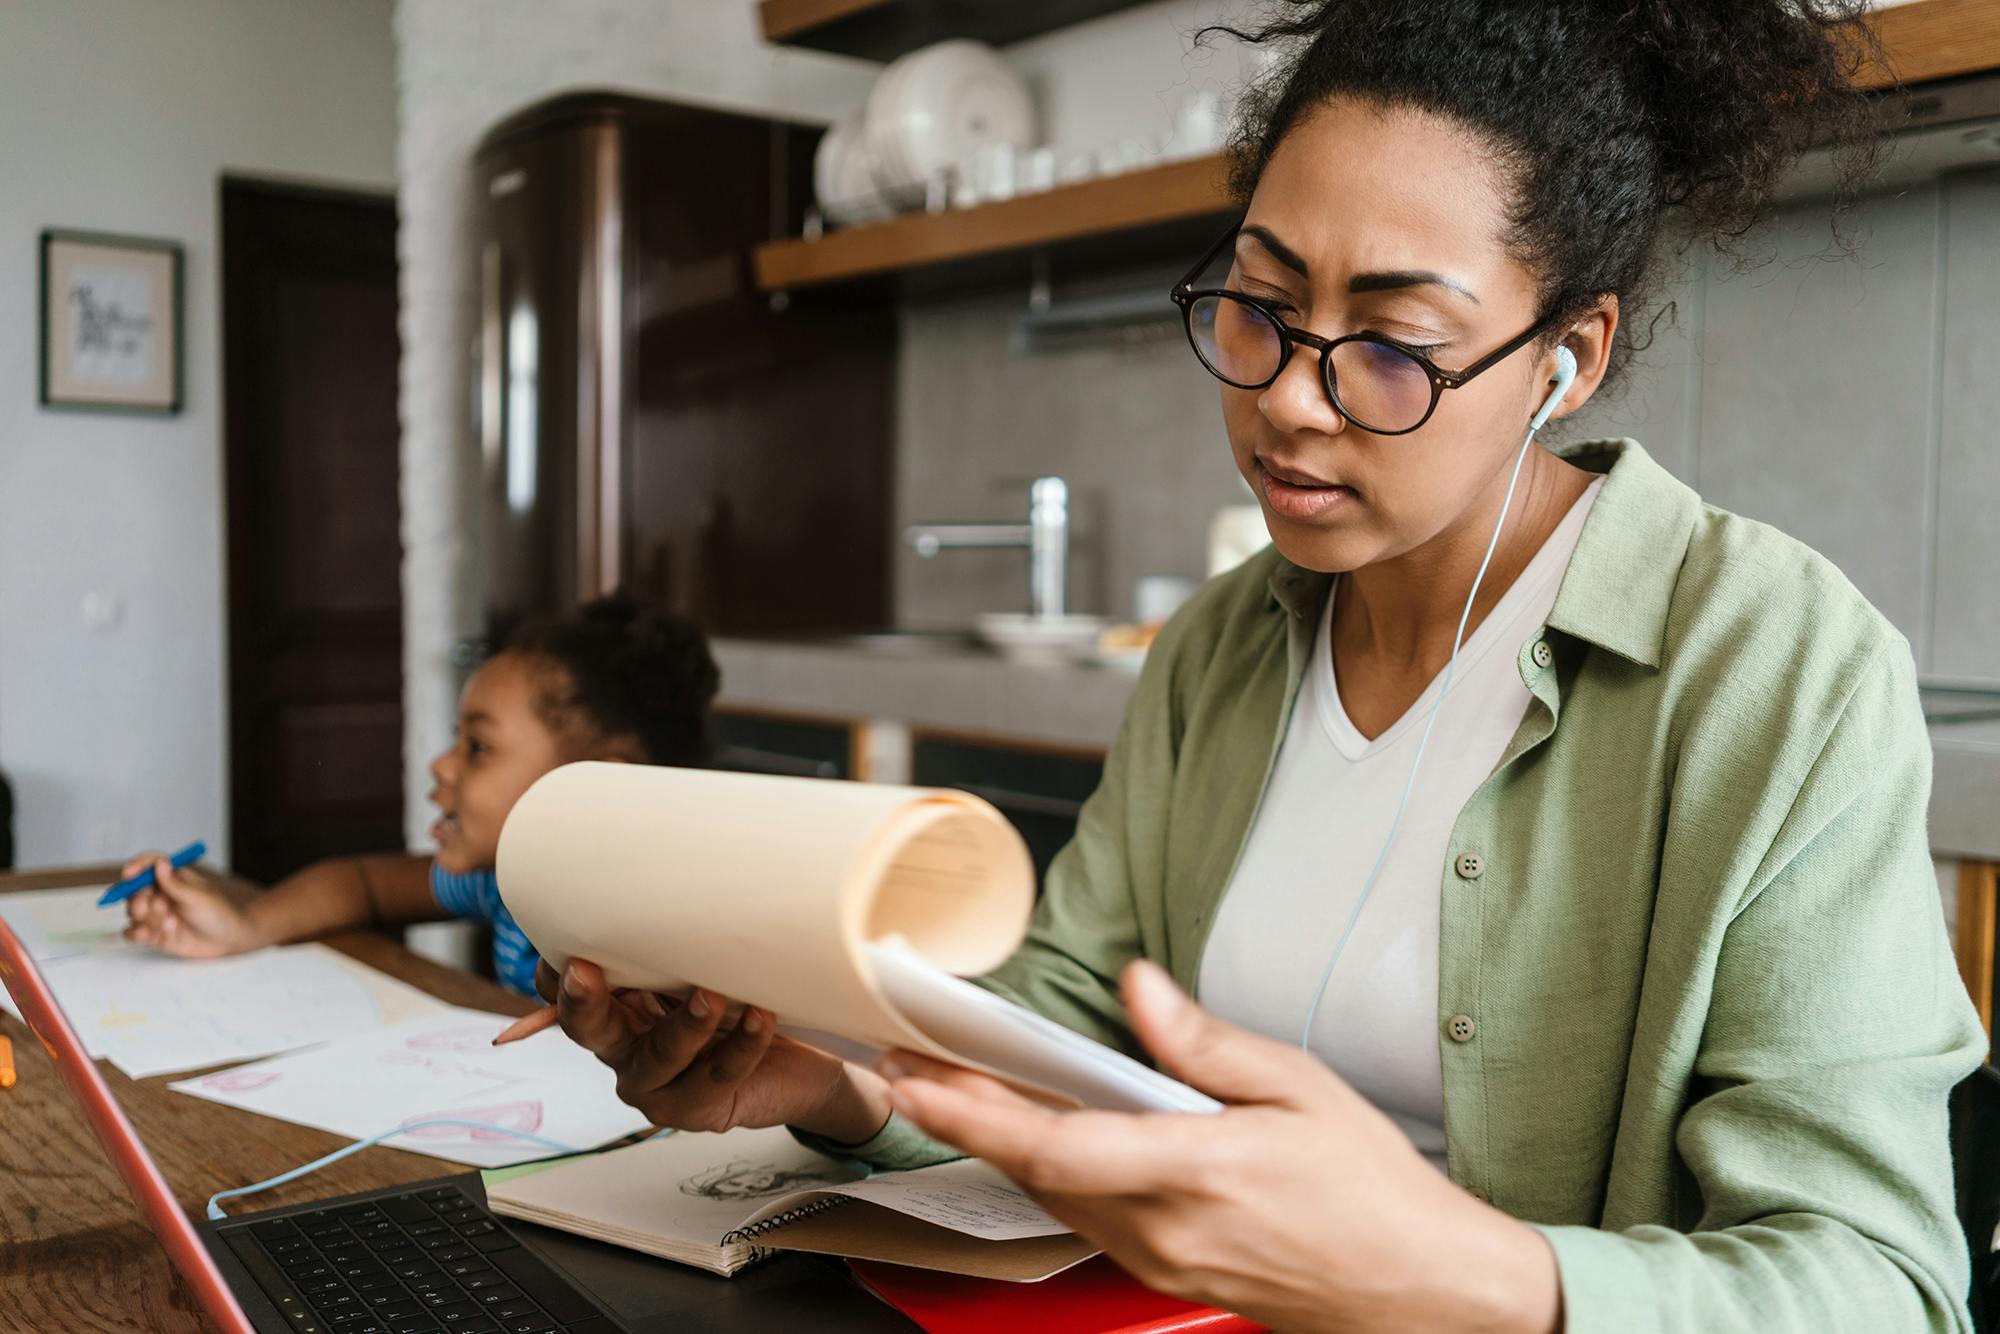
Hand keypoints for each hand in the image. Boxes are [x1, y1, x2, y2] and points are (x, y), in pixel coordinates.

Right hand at [120, 853, 263, 958]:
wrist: (228, 940)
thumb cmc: (219, 913)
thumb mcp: (199, 897)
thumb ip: (176, 884)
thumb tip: (160, 863)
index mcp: (172, 878)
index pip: (149, 865)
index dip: (136, 866)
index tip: (129, 874)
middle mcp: (160, 894)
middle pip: (134, 890)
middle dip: (136, 898)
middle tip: (144, 906)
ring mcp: (155, 914)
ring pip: (132, 912)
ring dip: (144, 917)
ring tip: (170, 923)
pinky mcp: (153, 933)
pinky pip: (132, 932)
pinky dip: (136, 933)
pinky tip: (150, 935)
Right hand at [536, 959, 893, 1142]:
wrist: (790, 1070)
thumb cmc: (736, 1007)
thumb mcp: (697, 972)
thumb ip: (675, 948)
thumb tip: (667, 886)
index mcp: (617, 1013)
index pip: (568, 998)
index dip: (558, 977)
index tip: (565, 944)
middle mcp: (625, 1052)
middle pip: (589, 1031)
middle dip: (583, 1002)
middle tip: (582, 970)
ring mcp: (657, 1088)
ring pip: (661, 1056)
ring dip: (686, 1024)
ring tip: (711, 995)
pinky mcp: (698, 1109)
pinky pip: (719, 1075)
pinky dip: (743, 1044)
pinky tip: (762, 1016)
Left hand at [879, 961, 1560, 1333]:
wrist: (1419, 1287)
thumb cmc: (1371, 1190)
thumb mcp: (1302, 1089)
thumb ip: (1206, 1042)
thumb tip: (1139, 988)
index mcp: (1199, 1172)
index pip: (1057, 1146)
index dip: (975, 1112)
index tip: (920, 1076)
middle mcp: (1167, 1229)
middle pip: (1034, 1173)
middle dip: (958, 1119)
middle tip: (902, 1071)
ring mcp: (1161, 1261)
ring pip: (1052, 1199)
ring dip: (996, 1146)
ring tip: (949, 1090)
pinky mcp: (1165, 1273)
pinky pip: (1085, 1218)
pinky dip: (1046, 1173)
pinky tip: (1031, 1138)